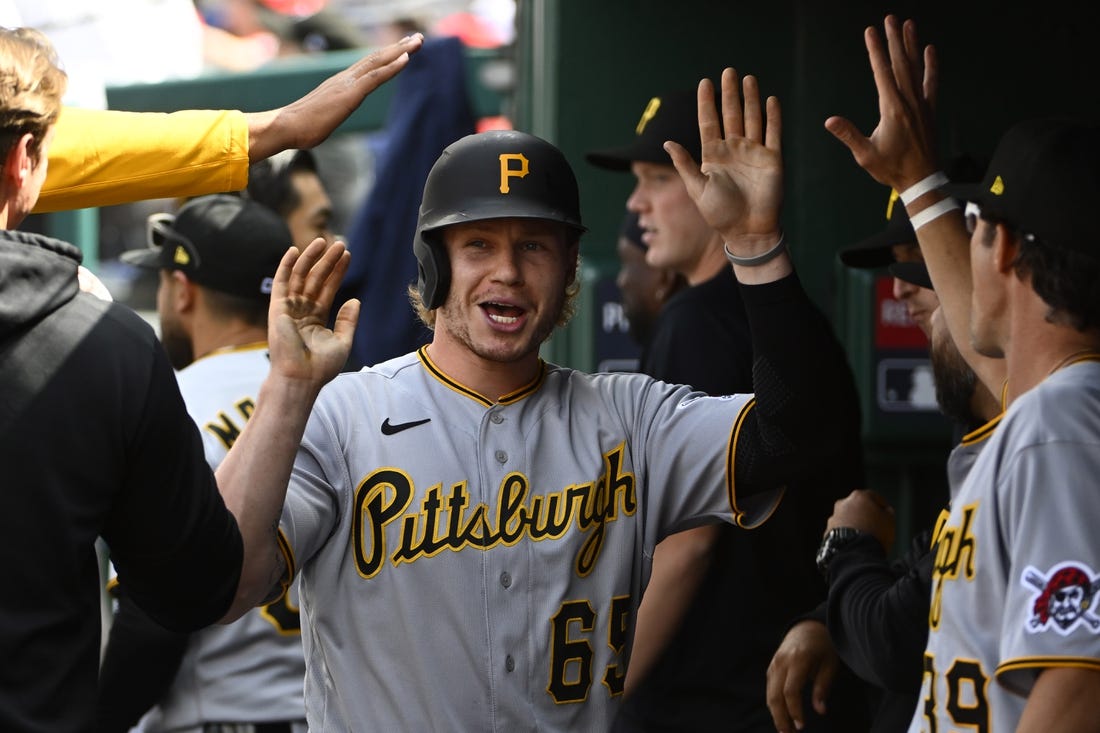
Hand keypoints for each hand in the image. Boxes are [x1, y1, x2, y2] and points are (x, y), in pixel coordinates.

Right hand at [248, 33, 423, 159]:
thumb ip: (330, 114)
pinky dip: (392, 66)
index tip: (403, 49)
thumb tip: (325, 120)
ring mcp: (347, 84)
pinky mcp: (350, 94)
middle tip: (417, 37)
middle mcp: (345, 79)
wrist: (285, 126)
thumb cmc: (300, 127)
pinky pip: (375, 76)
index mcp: (341, 84)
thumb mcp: (322, 118)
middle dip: (399, 47)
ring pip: (378, 61)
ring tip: (417, 41)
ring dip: (400, 50)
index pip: (368, 66)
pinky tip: (406, 58)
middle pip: (376, 58)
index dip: (387, 57)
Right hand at [268, 237, 358, 387]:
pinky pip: (281, 283)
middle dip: (328, 261)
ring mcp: (289, 309)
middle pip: (316, 279)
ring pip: (300, 276)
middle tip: (340, 244)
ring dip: (311, 258)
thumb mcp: (343, 342)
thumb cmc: (320, 367)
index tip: (348, 256)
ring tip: (324, 241)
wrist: (301, 378)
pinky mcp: (277, 308)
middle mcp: (302, 311)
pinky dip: (286, 266)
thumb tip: (355, 300)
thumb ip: (348, 320)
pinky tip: (295, 250)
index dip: (338, 272)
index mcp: (316, 318)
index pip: (328, 288)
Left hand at [666, 67, 782, 250]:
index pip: (709, 123)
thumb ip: (685, 164)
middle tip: (728, 71)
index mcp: (713, 156)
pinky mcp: (772, 159)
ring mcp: (753, 153)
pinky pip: (773, 133)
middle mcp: (733, 150)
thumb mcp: (697, 188)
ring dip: (750, 99)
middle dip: (729, 93)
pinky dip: (772, 117)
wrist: (747, 231)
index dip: (706, 103)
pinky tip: (770, 100)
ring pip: (752, 119)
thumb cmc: (719, 214)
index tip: (704, 82)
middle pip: (731, 115)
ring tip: (747, 78)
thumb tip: (666, 143)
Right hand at [766, 620, 837, 732]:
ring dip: (776, 714)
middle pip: (775, 695)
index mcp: (798, 660)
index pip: (790, 691)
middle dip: (781, 718)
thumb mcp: (830, 665)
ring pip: (769, 693)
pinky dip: (774, 704)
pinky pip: (769, 688)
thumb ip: (823, 688)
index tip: (801, 726)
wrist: (809, 627)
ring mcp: (774, 663)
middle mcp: (782, 662)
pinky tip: (782, 716)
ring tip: (785, 730)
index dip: (794, 711)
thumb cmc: (824, 647)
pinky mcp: (772, 666)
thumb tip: (820, 711)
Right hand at [824, 15, 939, 191]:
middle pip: (900, 63)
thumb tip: (829, 120)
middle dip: (893, 40)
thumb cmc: (891, 169)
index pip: (882, 73)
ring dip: (911, 45)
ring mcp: (921, 104)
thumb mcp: (865, 155)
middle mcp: (909, 102)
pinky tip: (929, 50)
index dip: (875, 51)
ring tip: (908, 24)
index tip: (870, 32)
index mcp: (892, 109)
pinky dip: (930, 65)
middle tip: (889, 19)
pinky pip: (930, 82)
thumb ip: (849, 134)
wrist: (921, 179)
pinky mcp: (928, 109)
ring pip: (915, 68)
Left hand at [826, 489, 895, 551]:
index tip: (886, 512)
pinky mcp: (828, 531)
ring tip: (865, 537)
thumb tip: (886, 511)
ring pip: (848, 518)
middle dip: (866, 514)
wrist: (855, 552)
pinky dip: (848, 534)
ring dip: (855, 524)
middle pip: (858, 507)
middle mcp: (843, 503)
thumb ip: (888, 512)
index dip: (882, 505)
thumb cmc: (874, 534)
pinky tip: (855, 542)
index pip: (873, 497)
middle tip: (875, 525)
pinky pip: (841, 531)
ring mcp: (834, 517)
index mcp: (859, 496)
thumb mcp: (890, 521)